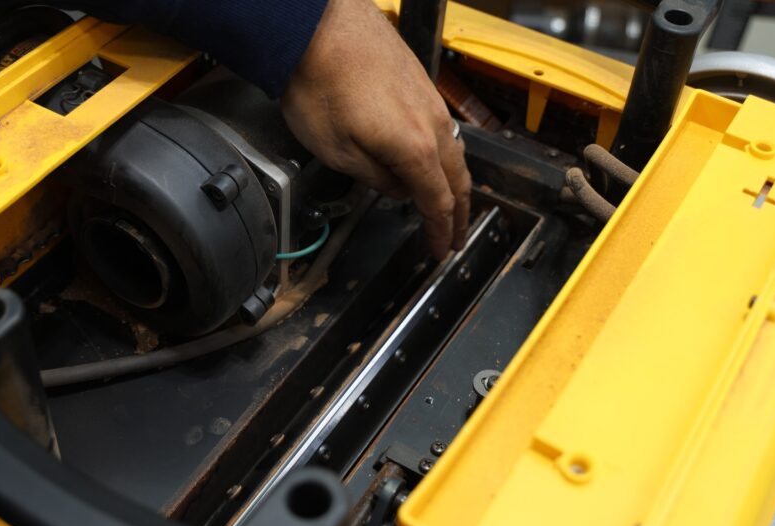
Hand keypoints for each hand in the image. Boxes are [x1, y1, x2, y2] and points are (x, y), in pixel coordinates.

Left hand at [282, 0, 471, 258]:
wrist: (315, 26)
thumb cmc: (319, 83)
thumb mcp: (337, 151)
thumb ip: (374, 178)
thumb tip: (398, 189)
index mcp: (415, 148)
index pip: (438, 202)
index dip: (441, 232)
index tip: (441, 251)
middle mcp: (433, 123)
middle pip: (457, 179)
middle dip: (459, 214)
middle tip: (457, 237)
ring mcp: (430, 99)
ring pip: (455, 151)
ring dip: (455, 184)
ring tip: (450, 204)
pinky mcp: (420, 82)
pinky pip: (443, 128)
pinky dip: (444, 154)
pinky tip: (432, 160)